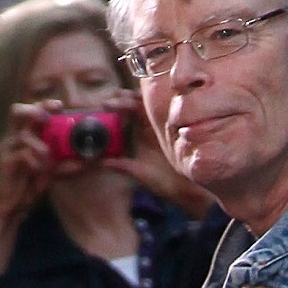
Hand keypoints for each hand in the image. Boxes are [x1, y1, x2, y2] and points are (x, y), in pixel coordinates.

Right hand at [0, 100, 62, 220]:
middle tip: (48, 117)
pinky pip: (22, 155)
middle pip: (17, 111)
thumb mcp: (54, 170)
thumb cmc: (32, 183)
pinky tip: (42, 170)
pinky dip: (36, 162)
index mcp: (25, 134)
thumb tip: (87, 161)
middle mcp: (14, 137)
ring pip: (24, 135)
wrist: (14, 205)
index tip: (60, 106)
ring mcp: (8, 148)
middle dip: (34, 110)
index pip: (32, 111)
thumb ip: (67, 163)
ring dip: (41, 147)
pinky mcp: (5, 162)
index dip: (45, 105)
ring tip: (49, 160)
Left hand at [100, 90, 216, 218]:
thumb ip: (123, 166)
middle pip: (138, 103)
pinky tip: (147, 100)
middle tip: (114, 98)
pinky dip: (157, 102)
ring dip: (138, 98)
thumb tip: (102, 162)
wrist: (186, 190)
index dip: (117, 106)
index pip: (128, 113)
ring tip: (124, 98)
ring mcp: (165, 124)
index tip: (105, 106)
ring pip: (151, 103)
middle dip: (125, 97)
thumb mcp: (139, 173)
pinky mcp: (177, 125)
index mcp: (142, 134)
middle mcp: (152, 127)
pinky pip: (167, 109)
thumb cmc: (164, 182)